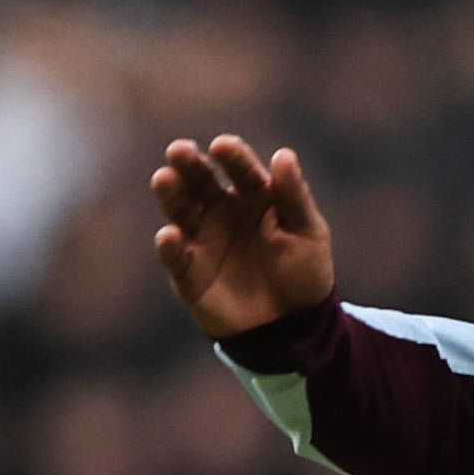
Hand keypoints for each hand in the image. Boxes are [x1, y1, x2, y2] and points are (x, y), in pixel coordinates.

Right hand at [150, 134, 336, 336]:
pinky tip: (170, 235)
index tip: (222, 146)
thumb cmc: (304, 273)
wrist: (293, 328)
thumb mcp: (309, 232)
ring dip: (171, 194)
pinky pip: (175, 256)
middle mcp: (222, 210)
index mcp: (253, 195)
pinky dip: (170, 245)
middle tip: (178, 151)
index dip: (231, 156)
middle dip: (189, 165)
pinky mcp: (188, 272)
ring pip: (181, 210)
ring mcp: (202, 239)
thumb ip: (294, 195)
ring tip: (164, 180)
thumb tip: (283, 154)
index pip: (240, 169)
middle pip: (201, 181)